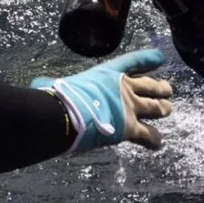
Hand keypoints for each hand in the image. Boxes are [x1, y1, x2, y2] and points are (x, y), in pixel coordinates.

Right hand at [32, 48, 172, 151]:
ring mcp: (130, 108)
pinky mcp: (130, 129)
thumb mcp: (54, 84)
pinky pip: (150, 135)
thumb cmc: (56, 97)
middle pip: (154, 86)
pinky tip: (157, 143)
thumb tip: (37, 86)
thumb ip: (50, 84)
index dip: (149, 59)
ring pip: (159, 108)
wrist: (64, 115)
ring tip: (165, 111)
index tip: (160, 59)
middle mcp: (124, 88)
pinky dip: (155, 140)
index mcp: (107, 73)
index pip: (134, 61)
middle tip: (166, 91)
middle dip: (162, 88)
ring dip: (163, 109)